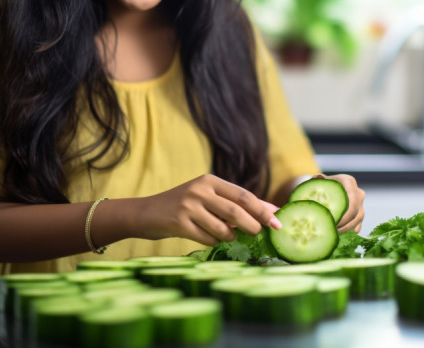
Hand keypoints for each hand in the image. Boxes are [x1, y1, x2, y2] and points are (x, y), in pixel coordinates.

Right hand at [134, 174, 280, 246]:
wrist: (145, 213)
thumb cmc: (183, 206)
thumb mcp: (206, 197)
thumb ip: (233, 203)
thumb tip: (270, 212)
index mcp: (210, 180)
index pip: (244, 195)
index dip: (263, 209)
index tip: (278, 222)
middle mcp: (200, 190)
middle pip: (237, 211)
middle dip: (253, 225)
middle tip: (259, 233)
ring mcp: (189, 206)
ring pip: (223, 228)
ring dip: (230, 236)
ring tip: (228, 236)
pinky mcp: (178, 222)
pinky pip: (207, 238)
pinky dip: (213, 242)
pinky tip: (207, 238)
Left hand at [314, 173, 364, 232]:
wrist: (325, 188)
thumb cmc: (321, 185)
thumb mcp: (318, 181)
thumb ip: (317, 180)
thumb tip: (319, 177)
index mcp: (349, 182)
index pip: (352, 201)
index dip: (345, 215)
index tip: (333, 222)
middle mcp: (357, 191)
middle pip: (356, 211)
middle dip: (345, 223)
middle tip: (333, 230)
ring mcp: (360, 202)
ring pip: (359, 217)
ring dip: (348, 227)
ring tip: (336, 232)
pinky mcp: (359, 212)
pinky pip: (359, 222)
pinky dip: (353, 228)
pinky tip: (347, 234)